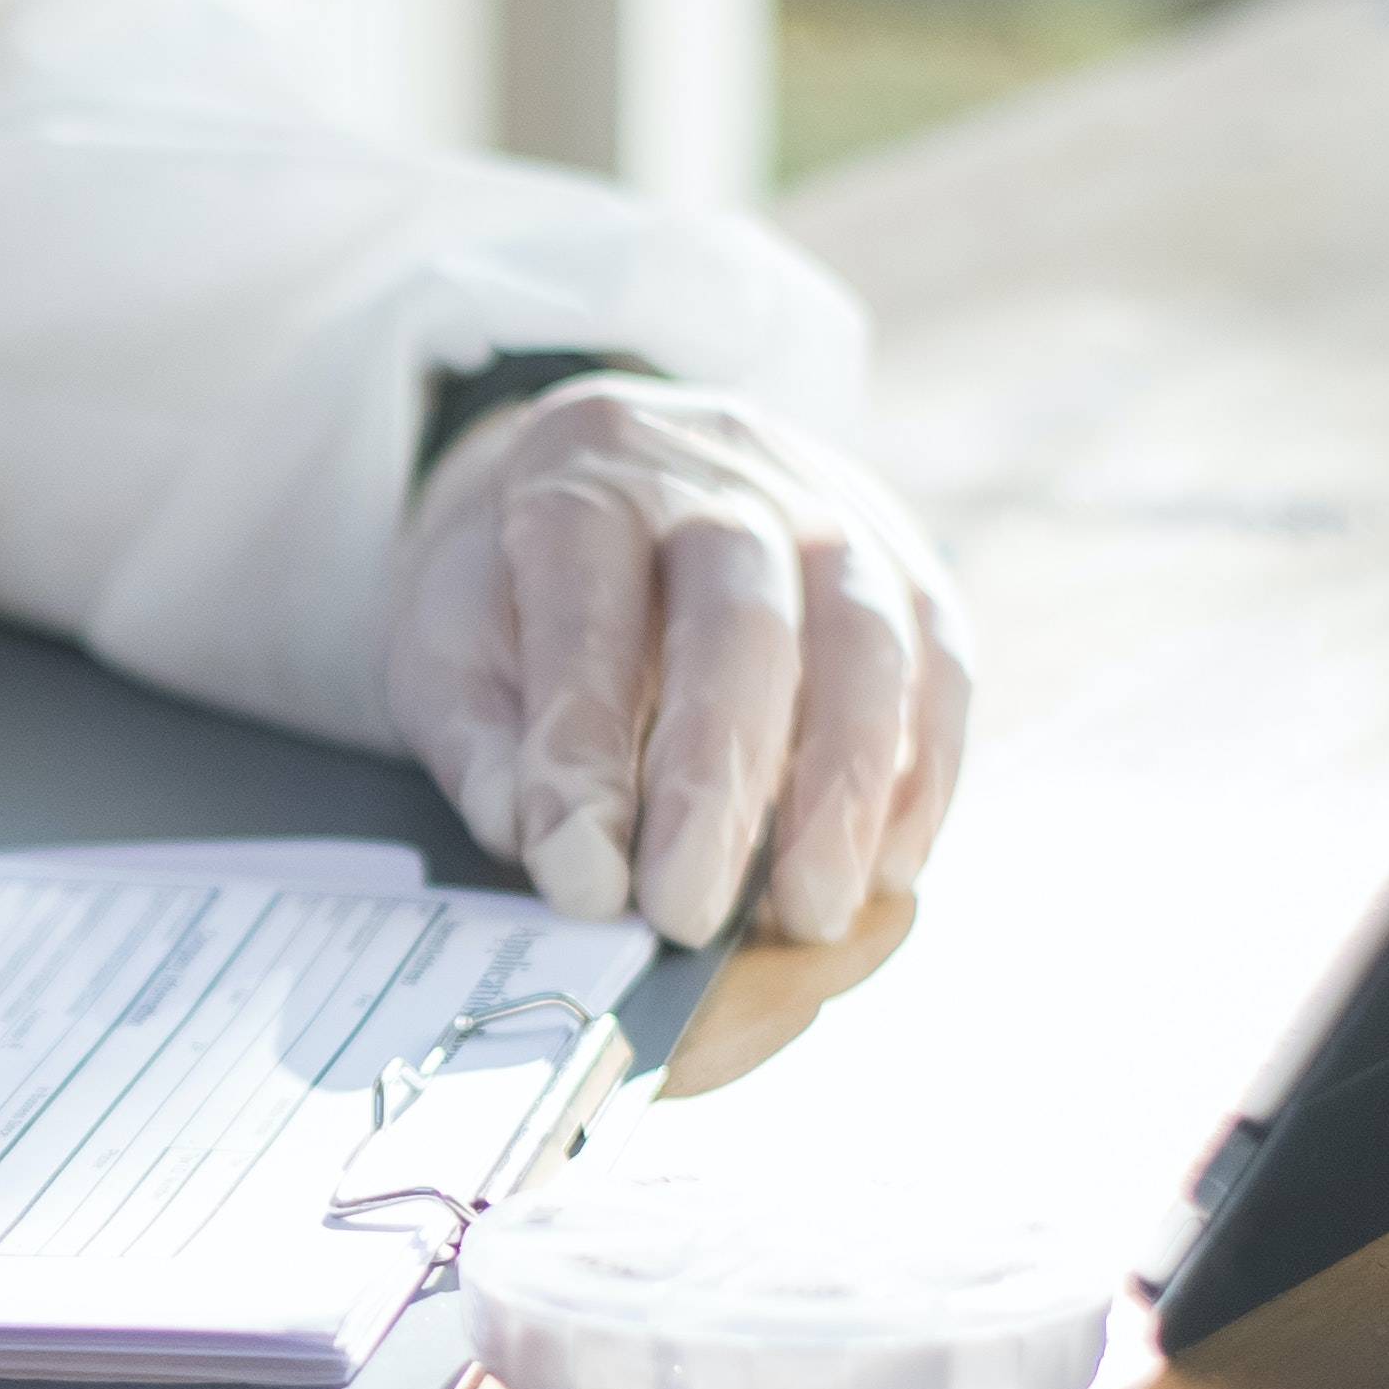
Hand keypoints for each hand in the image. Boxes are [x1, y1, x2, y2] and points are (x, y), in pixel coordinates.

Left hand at [384, 377, 970, 947]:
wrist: (614, 479)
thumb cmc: (521, 588)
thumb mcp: (448, 640)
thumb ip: (478, 738)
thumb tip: (538, 838)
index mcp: (584, 475)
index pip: (589, 618)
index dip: (587, 754)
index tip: (581, 881)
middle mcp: (720, 472)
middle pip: (742, 624)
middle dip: (718, 785)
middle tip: (687, 916)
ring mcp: (834, 508)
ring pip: (867, 642)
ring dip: (843, 795)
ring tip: (806, 916)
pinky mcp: (910, 562)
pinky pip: (941, 668)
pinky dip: (920, 778)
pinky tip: (883, 871)